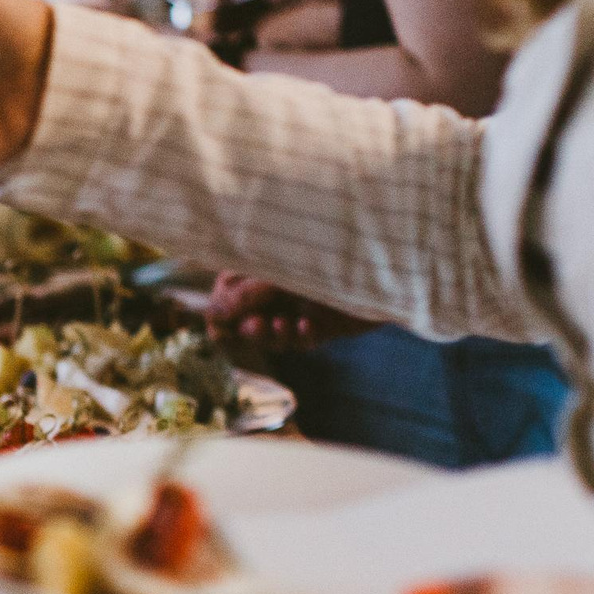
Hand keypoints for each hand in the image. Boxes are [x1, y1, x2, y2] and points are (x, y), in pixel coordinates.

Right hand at [205, 273, 376, 351]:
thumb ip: (242, 296)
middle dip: (250, 329)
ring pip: (273, 338)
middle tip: (258, 324)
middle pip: (246, 324)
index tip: (224, 328)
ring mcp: (299, 306)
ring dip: (275, 336)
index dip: (222, 317)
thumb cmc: (324, 252)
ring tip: (283, 324)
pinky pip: (302, 340)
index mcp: (257, 269)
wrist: (381, 258)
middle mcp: (276, 290)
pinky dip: (302, 336)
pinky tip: (308, 323)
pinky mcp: (323, 322)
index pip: (223, 300)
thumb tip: (211, 318)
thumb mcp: (274, 273)